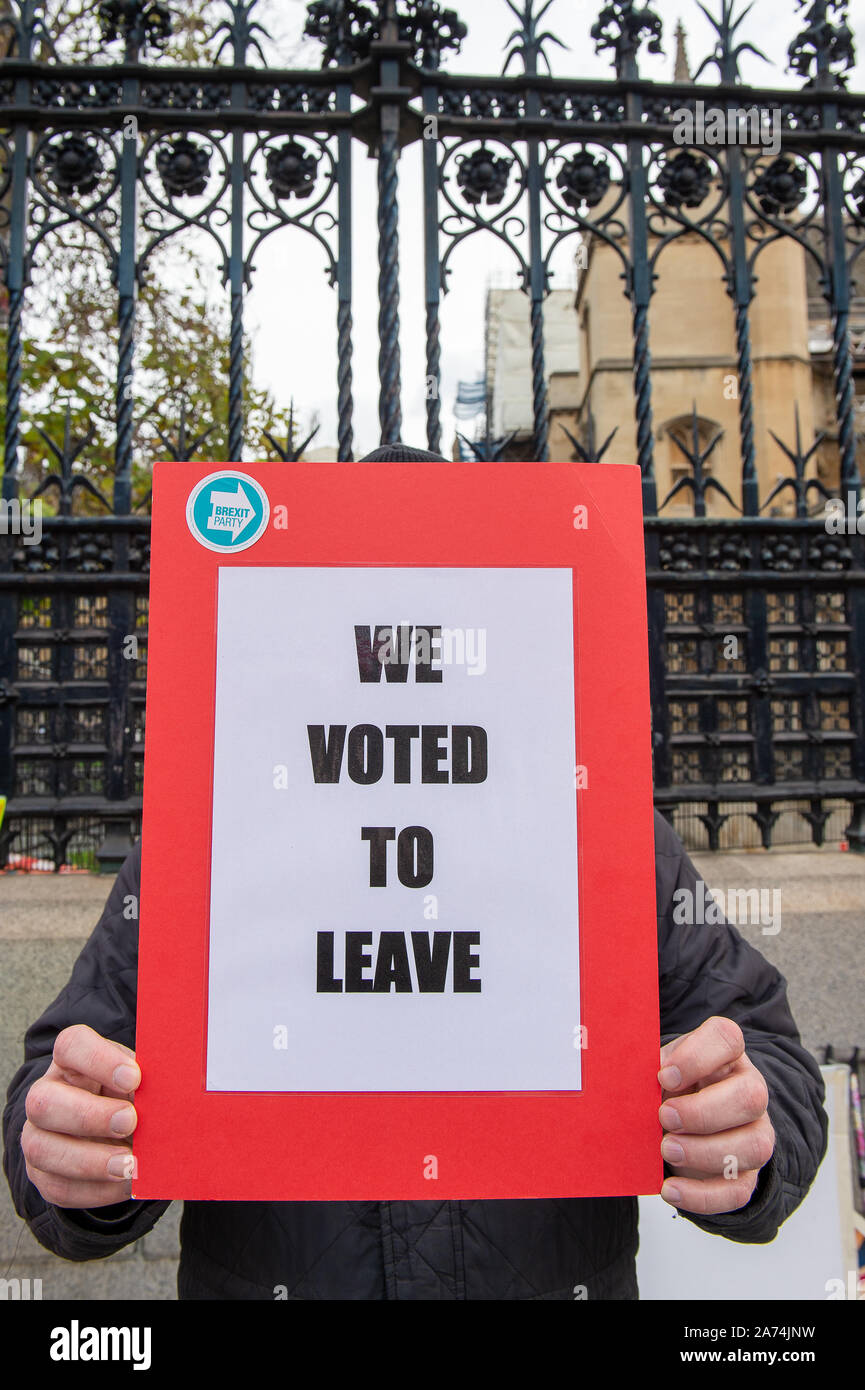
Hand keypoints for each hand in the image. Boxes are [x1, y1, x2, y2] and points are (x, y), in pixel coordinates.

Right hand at [21, 1024, 139, 1208]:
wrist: (116, 1133)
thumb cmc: (130, 1097)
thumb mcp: (141, 1082)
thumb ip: (151, 1083)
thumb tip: (178, 1095)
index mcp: (72, 1061)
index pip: (71, 1046)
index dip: (99, 1060)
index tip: (135, 1076)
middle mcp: (46, 1096)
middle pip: (44, 1102)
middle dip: (88, 1116)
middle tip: (130, 1122)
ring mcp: (38, 1136)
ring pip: (43, 1150)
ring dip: (90, 1161)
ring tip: (130, 1165)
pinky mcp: (43, 1175)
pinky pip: (58, 1187)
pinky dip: (96, 1189)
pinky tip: (125, 1184)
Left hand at [658, 1016, 774, 1214]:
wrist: (685, 1125)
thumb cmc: (671, 1090)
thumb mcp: (660, 1071)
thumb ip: (648, 1069)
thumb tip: (622, 1081)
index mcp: (725, 1054)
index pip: (727, 1038)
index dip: (697, 1056)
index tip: (664, 1075)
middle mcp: (749, 1090)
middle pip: (751, 1097)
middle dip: (703, 1111)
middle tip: (664, 1117)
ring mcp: (755, 1133)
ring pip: (754, 1146)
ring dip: (705, 1152)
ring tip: (666, 1149)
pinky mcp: (747, 1174)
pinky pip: (737, 1191)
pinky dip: (701, 1195)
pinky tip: (670, 1189)